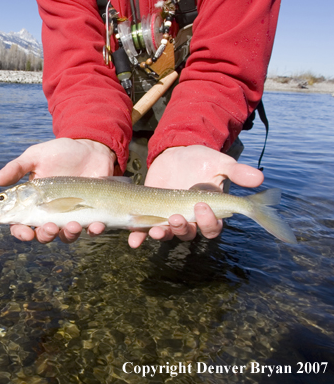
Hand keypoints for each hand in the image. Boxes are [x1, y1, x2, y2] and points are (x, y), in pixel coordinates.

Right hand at [0, 138, 115, 242]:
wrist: (91, 148)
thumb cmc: (60, 152)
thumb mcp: (37, 155)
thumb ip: (17, 167)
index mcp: (33, 203)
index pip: (21, 224)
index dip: (20, 231)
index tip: (25, 231)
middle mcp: (50, 213)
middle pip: (43, 235)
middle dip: (45, 236)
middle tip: (50, 227)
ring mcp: (71, 215)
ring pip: (66, 236)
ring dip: (68, 235)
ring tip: (73, 225)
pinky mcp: (92, 214)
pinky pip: (92, 229)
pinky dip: (94, 230)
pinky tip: (97, 225)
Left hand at [127, 145, 264, 247]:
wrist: (175, 153)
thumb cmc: (202, 160)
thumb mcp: (220, 162)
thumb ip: (237, 171)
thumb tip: (260, 177)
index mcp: (210, 212)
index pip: (213, 227)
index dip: (209, 221)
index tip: (202, 206)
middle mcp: (191, 220)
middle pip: (189, 234)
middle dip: (183, 228)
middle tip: (177, 216)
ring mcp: (169, 219)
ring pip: (169, 234)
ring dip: (162, 234)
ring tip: (156, 228)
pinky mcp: (150, 215)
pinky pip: (144, 231)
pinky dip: (139, 237)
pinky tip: (133, 240)